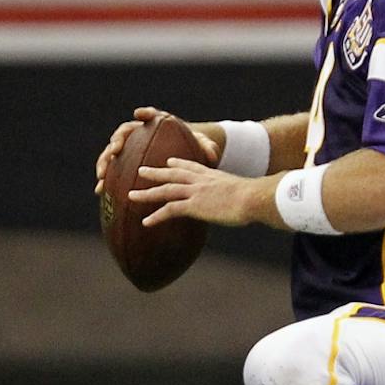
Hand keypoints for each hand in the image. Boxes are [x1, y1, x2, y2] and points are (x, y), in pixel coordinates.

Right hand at [94, 106, 220, 192]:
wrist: (183, 152)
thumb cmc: (192, 145)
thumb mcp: (201, 146)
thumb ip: (207, 148)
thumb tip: (212, 154)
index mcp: (158, 124)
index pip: (151, 114)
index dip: (145, 114)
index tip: (139, 114)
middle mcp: (139, 132)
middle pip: (124, 133)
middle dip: (117, 141)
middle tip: (114, 151)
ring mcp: (129, 147)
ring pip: (112, 151)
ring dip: (104, 162)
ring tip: (101, 176)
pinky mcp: (124, 162)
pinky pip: (112, 169)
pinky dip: (106, 179)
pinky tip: (100, 191)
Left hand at [129, 157, 264, 226]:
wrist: (252, 198)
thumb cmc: (254, 197)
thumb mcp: (242, 191)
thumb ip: (235, 195)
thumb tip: (239, 203)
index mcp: (212, 175)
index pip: (192, 166)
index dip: (179, 164)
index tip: (170, 162)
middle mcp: (201, 181)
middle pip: (173, 174)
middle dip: (156, 172)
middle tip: (141, 170)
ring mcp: (195, 192)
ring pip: (165, 190)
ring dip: (147, 193)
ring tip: (131, 195)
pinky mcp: (193, 206)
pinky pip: (170, 210)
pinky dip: (156, 216)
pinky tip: (145, 222)